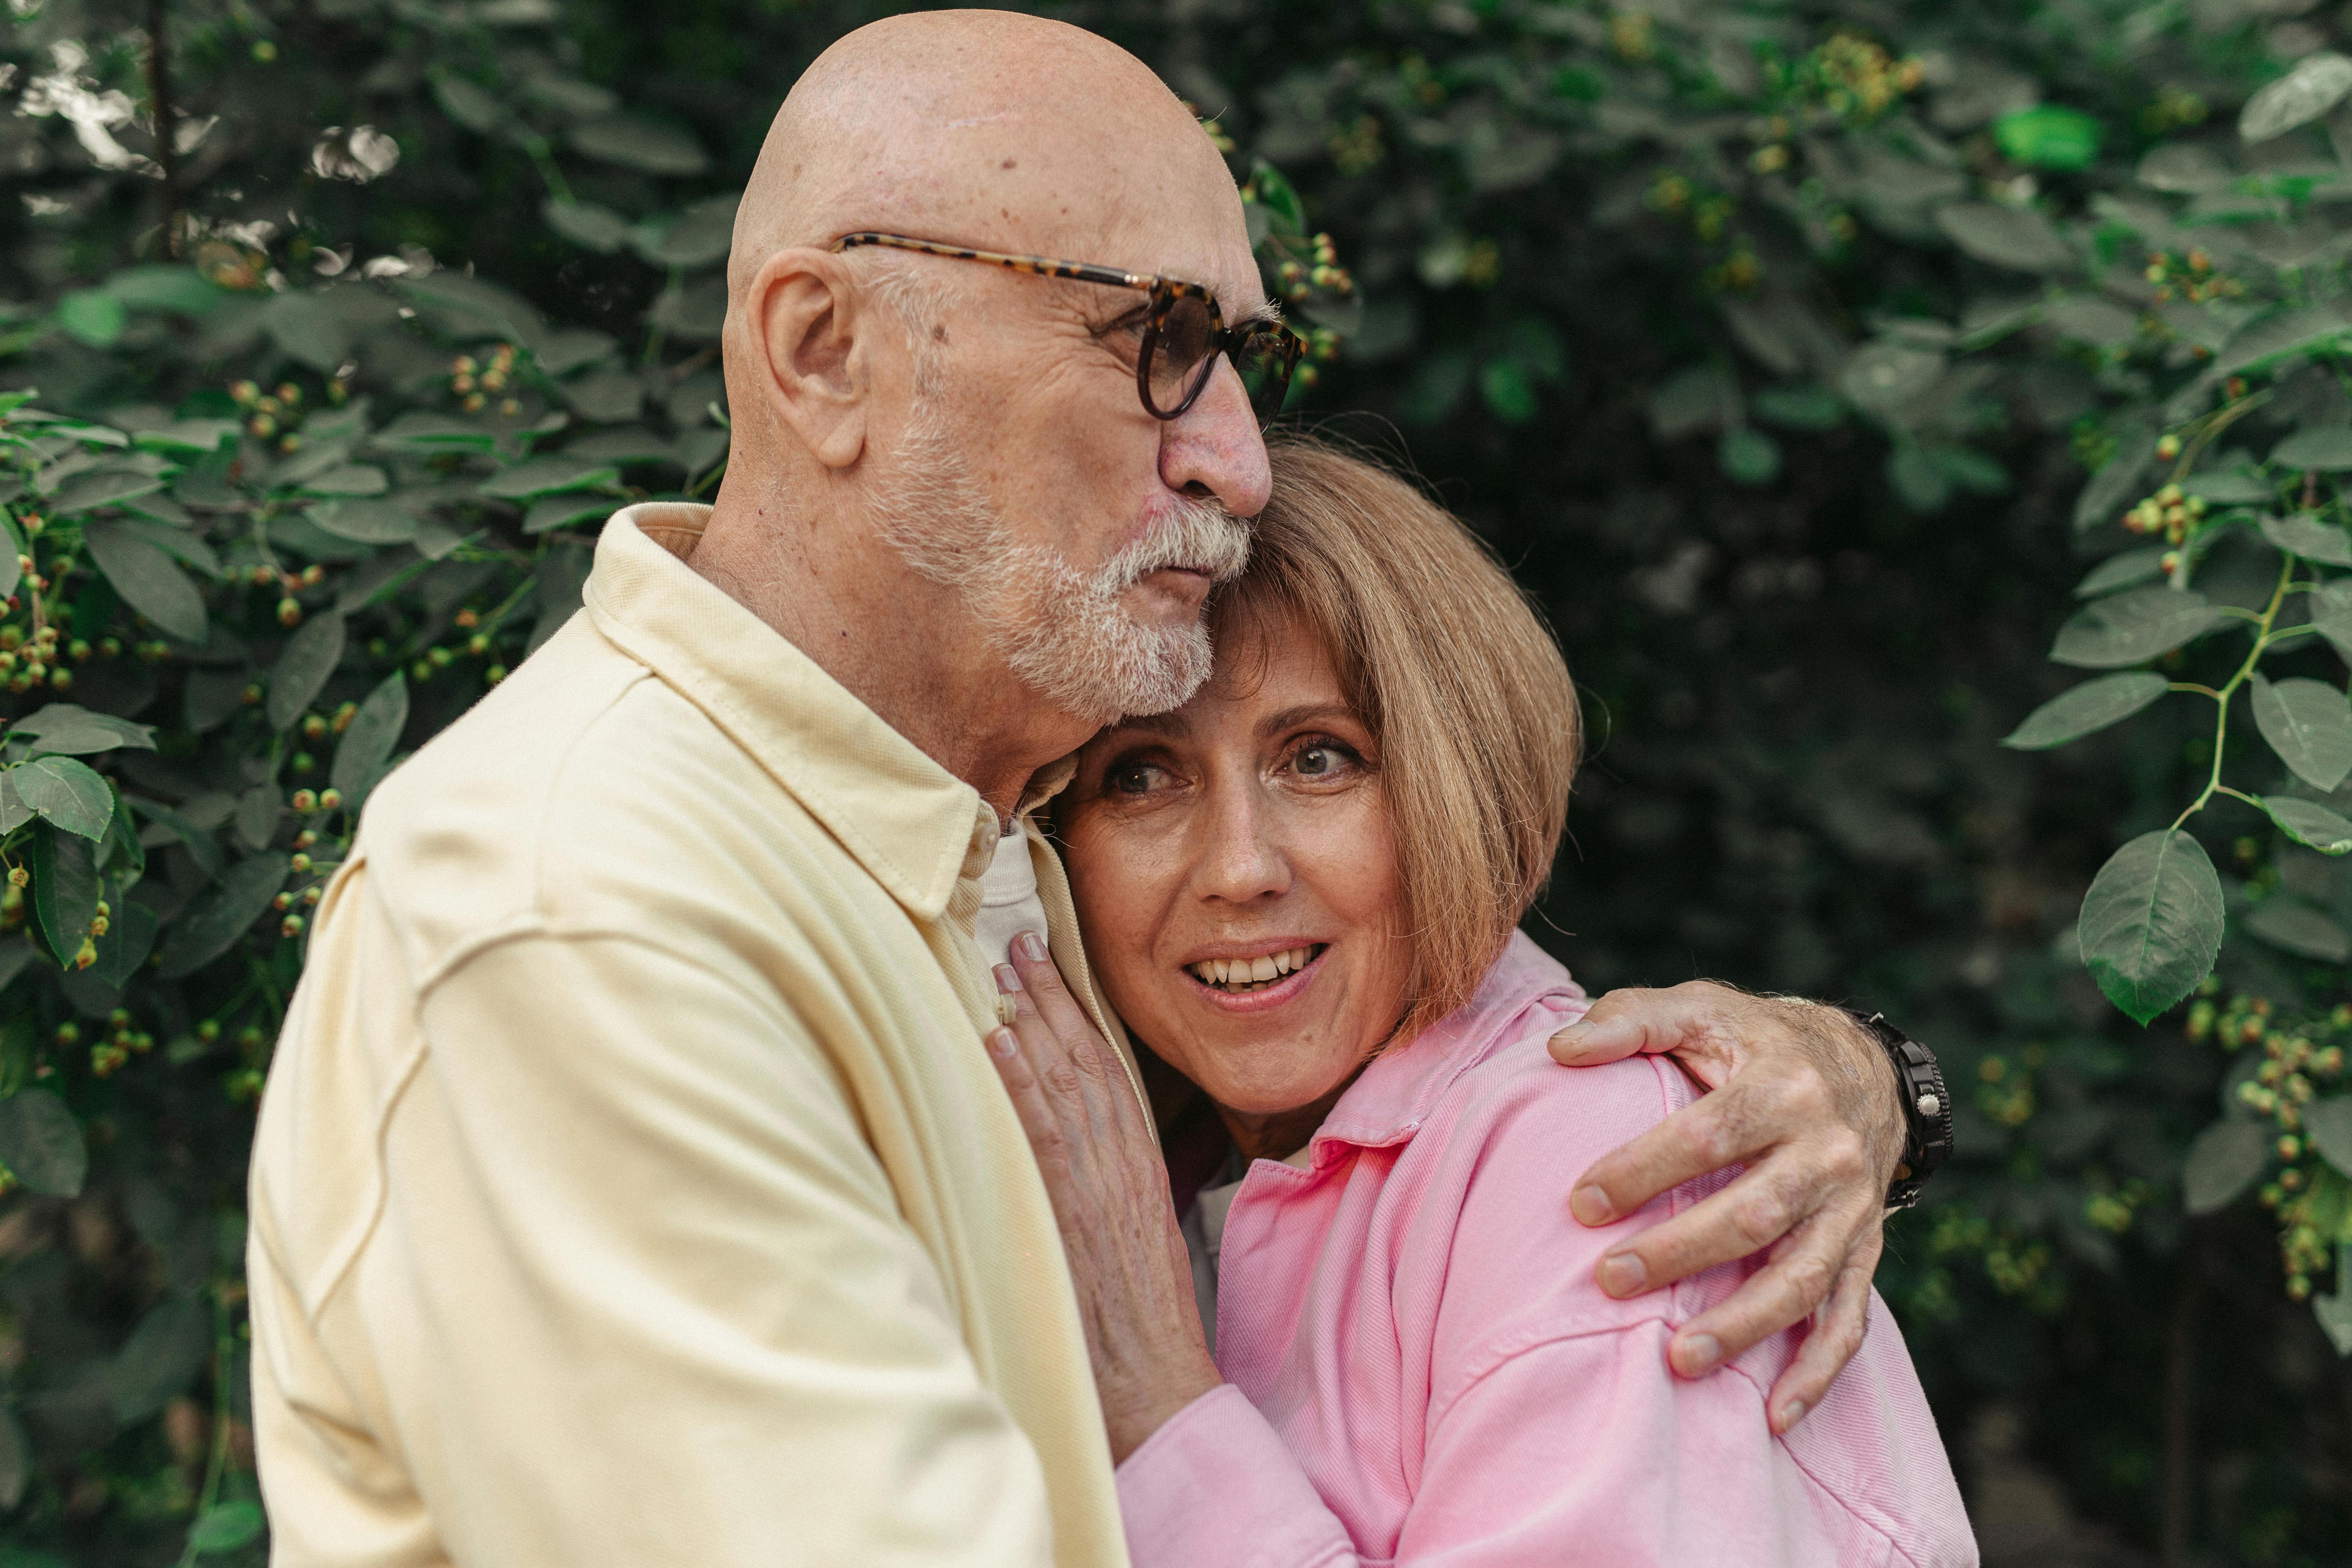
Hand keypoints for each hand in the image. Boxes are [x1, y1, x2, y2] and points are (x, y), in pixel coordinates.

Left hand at [983, 933, 1220, 1462]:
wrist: (1153, 1376)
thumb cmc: (1137, 1317)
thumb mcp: (1133, 1231)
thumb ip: (1101, 1180)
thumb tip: (1062, 1150)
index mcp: (1139, 1162)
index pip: (1110, 1067)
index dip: (1079, 1011)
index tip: (1053, 967)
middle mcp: (1122, 1160)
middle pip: (1087, 1059)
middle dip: (1053, 995)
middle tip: (1019, 943)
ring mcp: (1098, 1182)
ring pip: (1066, 1081)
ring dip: (1033, 1020)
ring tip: (1003, 972)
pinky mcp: (1073, 1209)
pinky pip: (1043, 1133)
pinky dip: (1022, 1083)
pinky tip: (999, 1044)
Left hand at [1546, 982, 1903, 1434]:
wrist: (1861, 1066)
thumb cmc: (1751, 1040)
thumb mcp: (1698, 1007)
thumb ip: (1628, 1020)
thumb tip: (1559, 1049)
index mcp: (1783, 1085)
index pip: (1709, 1134)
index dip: (1644, 1170)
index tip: (1579, 1202)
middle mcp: (1827, 1151)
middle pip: (1753, 1214)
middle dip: (1680, 1253)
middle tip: (1608, 1281)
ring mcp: (1852, 1210)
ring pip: (1801, 1279)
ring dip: (1743, 1327)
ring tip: (1677, 1360)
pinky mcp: (1865, 1252)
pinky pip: (1848, 1320)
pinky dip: (1816, 1374)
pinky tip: (1774, 1418)